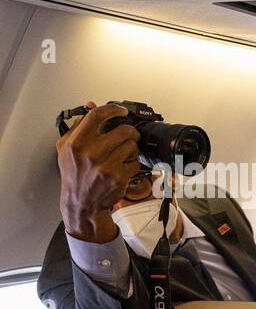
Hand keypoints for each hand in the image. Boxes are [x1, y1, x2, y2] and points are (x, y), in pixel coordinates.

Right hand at [57, 102, 141, 242]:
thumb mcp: (66, 148)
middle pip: (122, 130)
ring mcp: (106, 166)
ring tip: (124, 153)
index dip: (112, 109)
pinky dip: (133, 164)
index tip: (121, 111)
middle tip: (129, 135)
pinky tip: (124, 167)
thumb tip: (90, 105)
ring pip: (132, 146)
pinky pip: (136, 162)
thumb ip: (78, 126)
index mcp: (76, 143)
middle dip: (130, 131)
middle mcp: (90, 153)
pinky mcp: (119, 177)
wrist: (81, 202)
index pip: (97, 116)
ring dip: (132, 148)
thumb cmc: (74, 174)